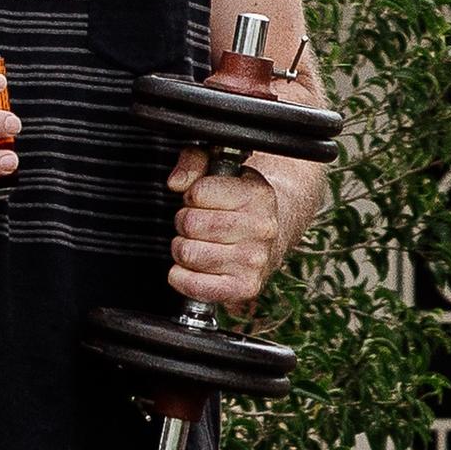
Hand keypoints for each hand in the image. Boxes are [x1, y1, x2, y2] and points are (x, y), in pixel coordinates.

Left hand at [164, 148, 290, 309]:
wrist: (273, 238)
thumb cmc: (240, 206)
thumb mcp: (222, 173)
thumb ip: (194, 162)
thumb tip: (176, 182)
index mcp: (258, 195)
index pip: (198, 192)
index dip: (191, 195)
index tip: (201, 201)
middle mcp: (262, 229)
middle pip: (190, 224)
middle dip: (185, 223)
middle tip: (199, 225)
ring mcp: (254, 261)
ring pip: (187, 253)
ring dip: (184, 249)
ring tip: (200, 244)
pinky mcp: (244, 287)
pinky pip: (193, 285)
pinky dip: (183, 277)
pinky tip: (195, 267)